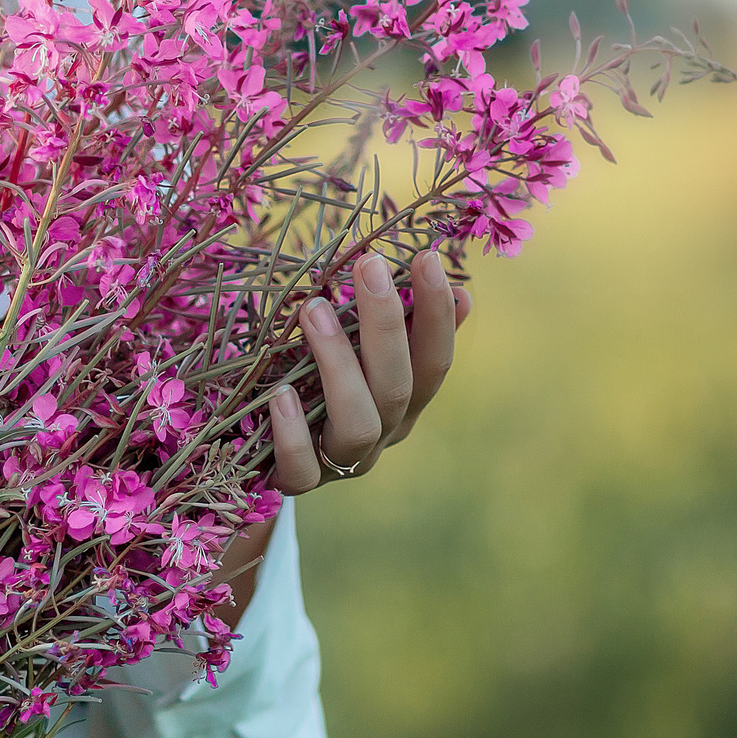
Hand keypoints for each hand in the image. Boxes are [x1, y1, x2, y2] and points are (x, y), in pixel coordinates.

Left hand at [265, 247, 469, 493]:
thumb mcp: (364, 354)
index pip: (434, 359)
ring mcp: (344, 460)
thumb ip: (403, 326)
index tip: (428, 257)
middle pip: (400, 385)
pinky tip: (279, 395)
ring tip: (312, 310)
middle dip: (387, 322)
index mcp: (406, 401)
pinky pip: (302, 468)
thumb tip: (462, 290)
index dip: (436, 312)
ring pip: (359, 423)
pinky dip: (292, 433)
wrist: (273, 457)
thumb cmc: (323, 385)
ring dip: (338, 363)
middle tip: (369, 265)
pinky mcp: (301, 480)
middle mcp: (384, 431)